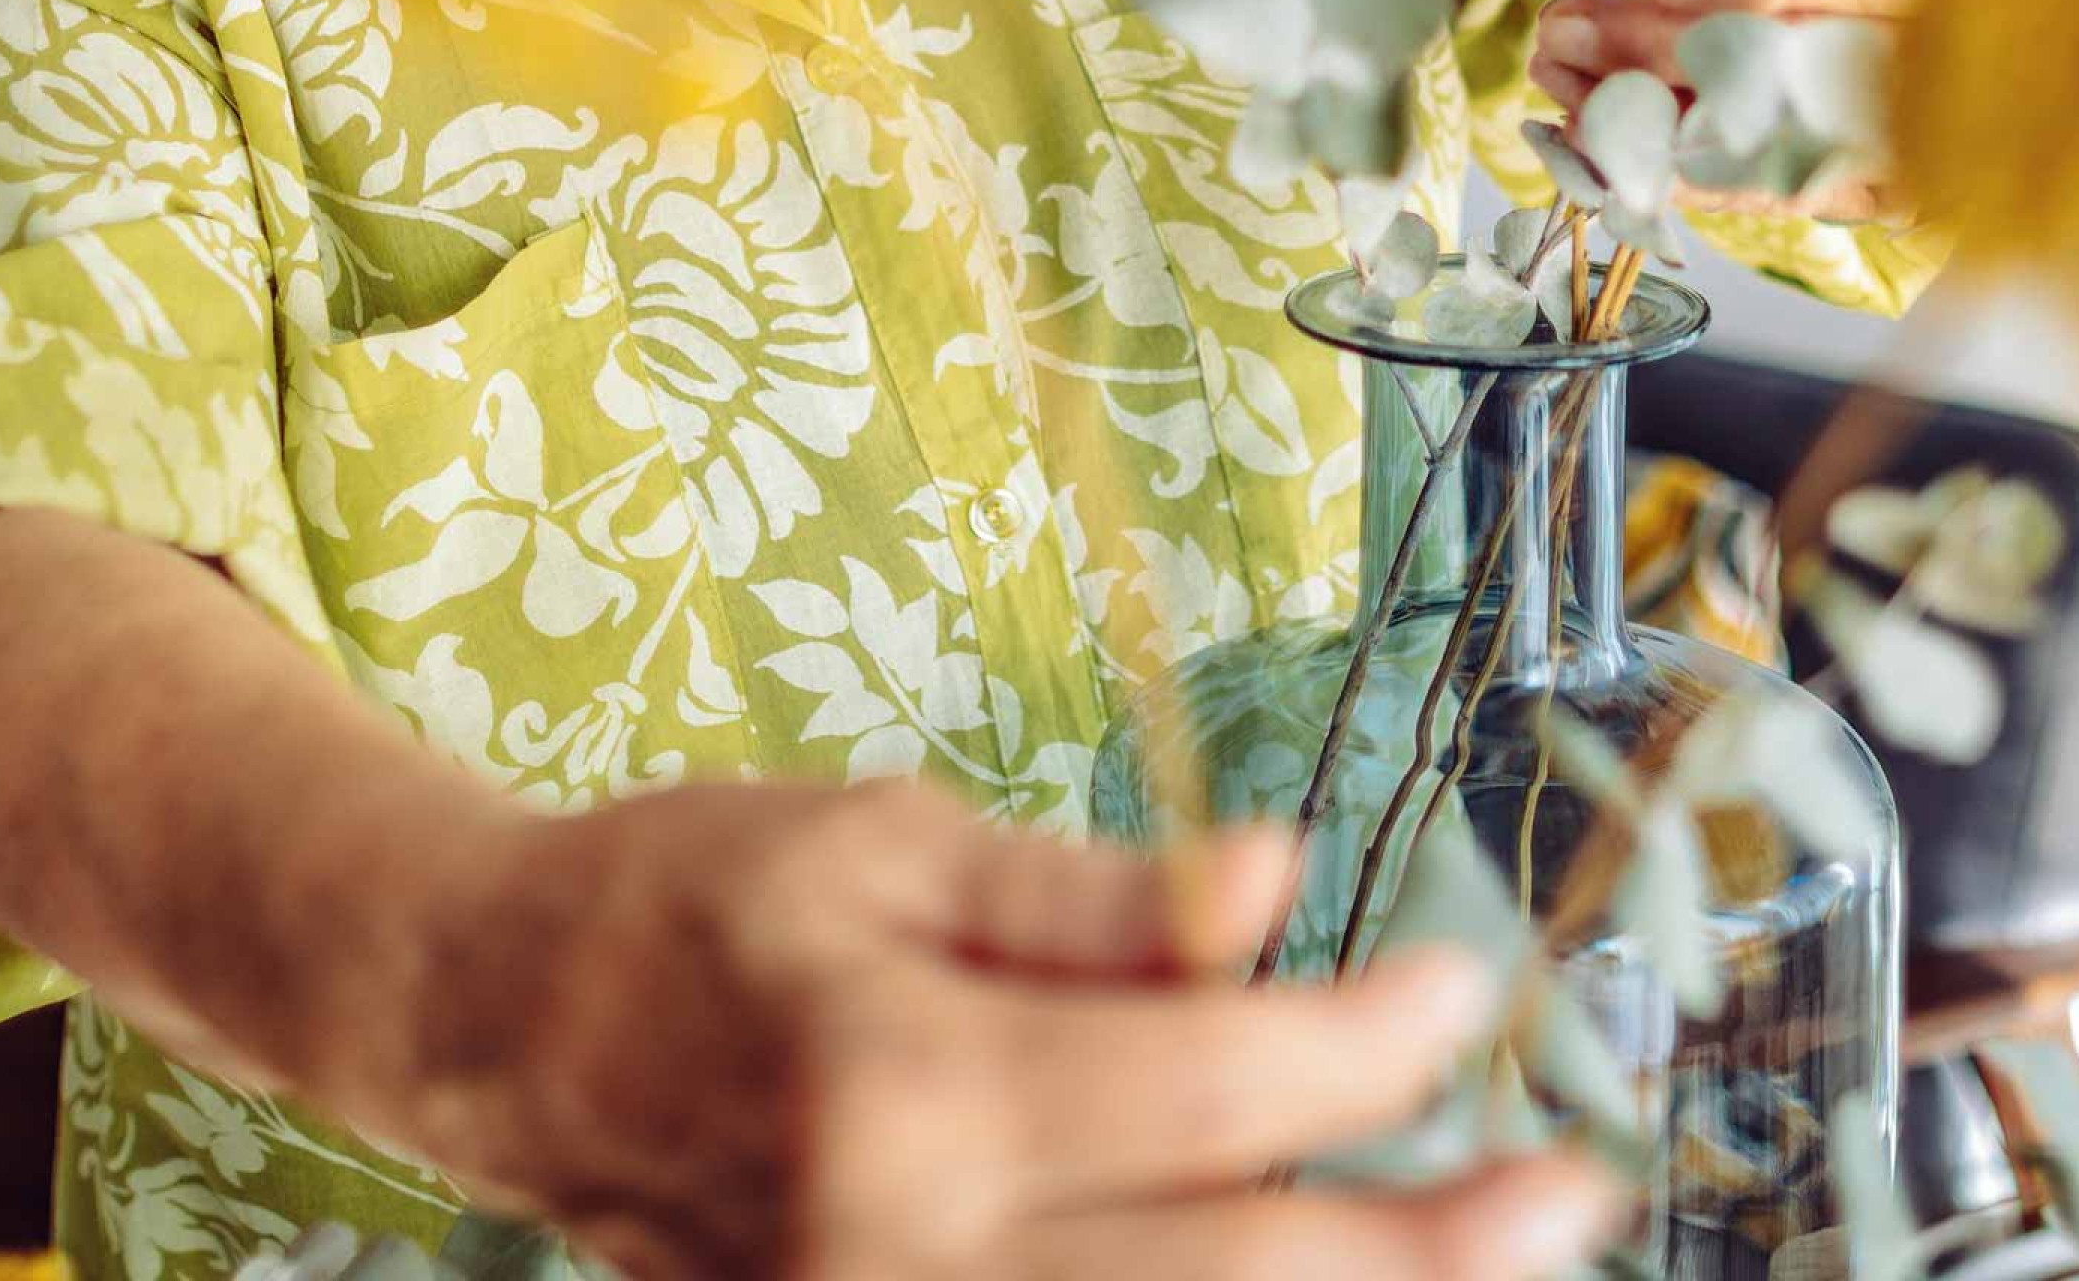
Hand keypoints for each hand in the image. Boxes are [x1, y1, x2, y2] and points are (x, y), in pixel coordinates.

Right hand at [394, 776, 1623, 1280]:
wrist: (506, 1031)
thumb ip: (1092, 895)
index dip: (1364, 1040)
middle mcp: (899, 1261)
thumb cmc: (697, 901)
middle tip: (1573, 1189)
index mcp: (904, 1091)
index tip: (1463, 992)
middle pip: (1230, 1278)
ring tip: (1494, 1256)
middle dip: (1428, 1241)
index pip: (1207, 1081)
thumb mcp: (891, 842)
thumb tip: (1279, 876)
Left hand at [1527, 0, 1981, 222]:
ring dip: (1655, 117)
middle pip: (1801, 61)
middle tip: (1562, 30)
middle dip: (1668, 51)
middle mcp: (1961, 61)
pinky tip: (1604, 151)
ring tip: (1559, 85)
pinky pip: (1783, 194)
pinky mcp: (1901, 199)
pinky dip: (1688, 176)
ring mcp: (1932, 146)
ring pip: (1781, 141)